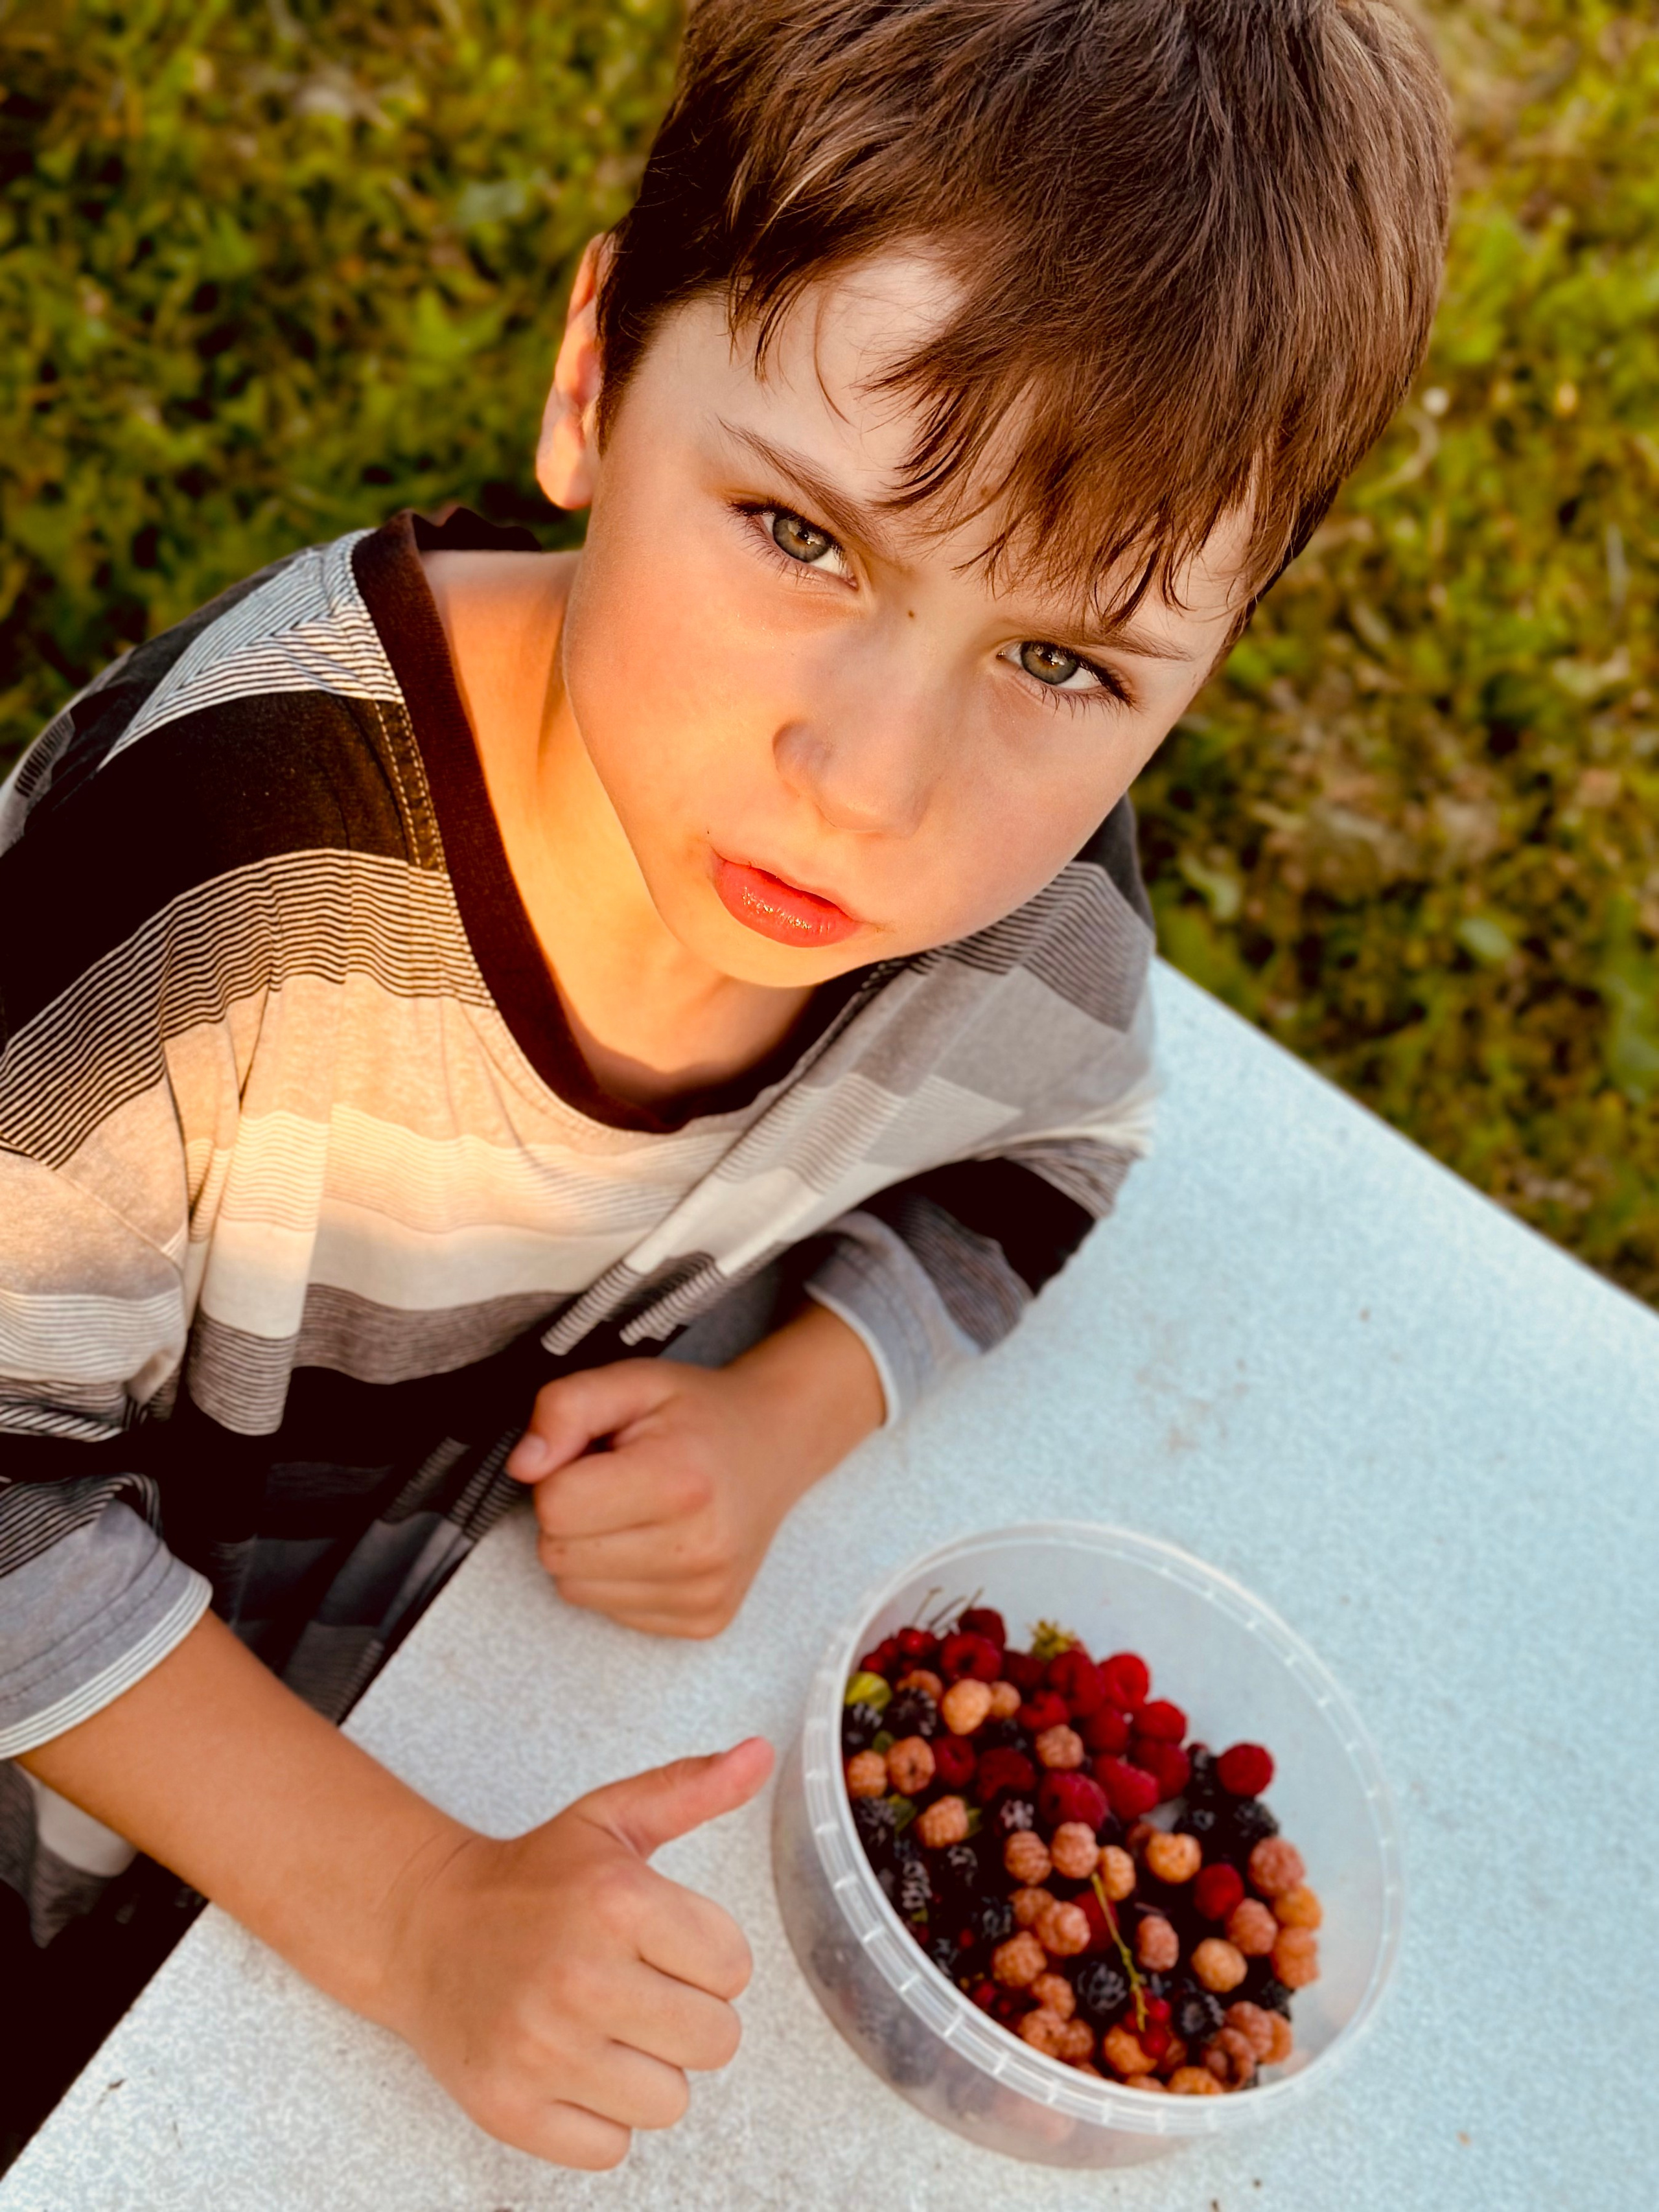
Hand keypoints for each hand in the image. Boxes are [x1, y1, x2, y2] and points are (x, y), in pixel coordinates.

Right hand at [380, 1737, 772, 2168]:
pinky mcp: (510, 2110)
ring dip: (646, 2071)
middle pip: (716, 2041)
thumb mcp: (611, 1819)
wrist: (424, 1929)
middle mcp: (579, 1977)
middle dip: (685, 2015)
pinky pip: (611, 2149)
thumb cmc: (532, 1880)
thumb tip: (759, 1753)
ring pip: (671, 2103)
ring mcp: (541, 2050)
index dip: (706, 1957)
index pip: (735, 1969)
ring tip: (601, 2026)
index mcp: (616, 1900)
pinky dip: (598, 2117)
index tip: (661, 1942)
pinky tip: (569, 2065)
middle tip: (635, 1987)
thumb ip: (692, 1788)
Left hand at [507, 1302, 883, 1637]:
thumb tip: (523, 1466)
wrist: (774, 1445)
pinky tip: (657, 1540)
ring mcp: (705, 1594)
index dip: (560, 1474)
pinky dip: (617, 1577)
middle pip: (558, 1555)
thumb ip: (565, 1407)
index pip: (555, 1507)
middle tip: (618, 1482)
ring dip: (589, 1550)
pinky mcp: (704, 1622)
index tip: (599, 1456)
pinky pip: (609, 1611)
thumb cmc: (697, 1413)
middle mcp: (699, 1549)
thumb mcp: (632, 1381)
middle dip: (571, 1514)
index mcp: (680, 1482)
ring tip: (638, 1510)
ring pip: (574, 1590)